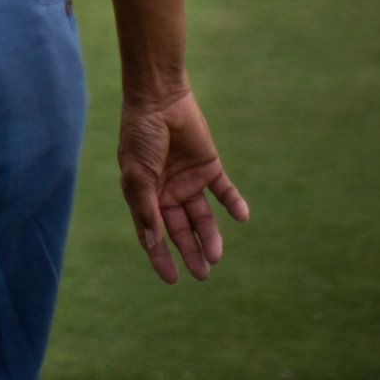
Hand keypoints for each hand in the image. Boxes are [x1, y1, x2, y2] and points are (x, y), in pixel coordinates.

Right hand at [119, 87, 248, 282]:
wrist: (160, 100)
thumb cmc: (141, 135)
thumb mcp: (137, 173)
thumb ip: (146, 207)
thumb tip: (153, 242)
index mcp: (146, 196)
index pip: (154, 234)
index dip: (160, 257)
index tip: (172, 279)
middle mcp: (167, 193)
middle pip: (182, 229)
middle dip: (191, 252)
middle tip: (203, 274)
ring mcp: (189, 181)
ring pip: (203, 216)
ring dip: (211, 235)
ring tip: (216, 255)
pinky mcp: (209, 167)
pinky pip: (224, 191)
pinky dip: (233, 204)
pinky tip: (241, 216)